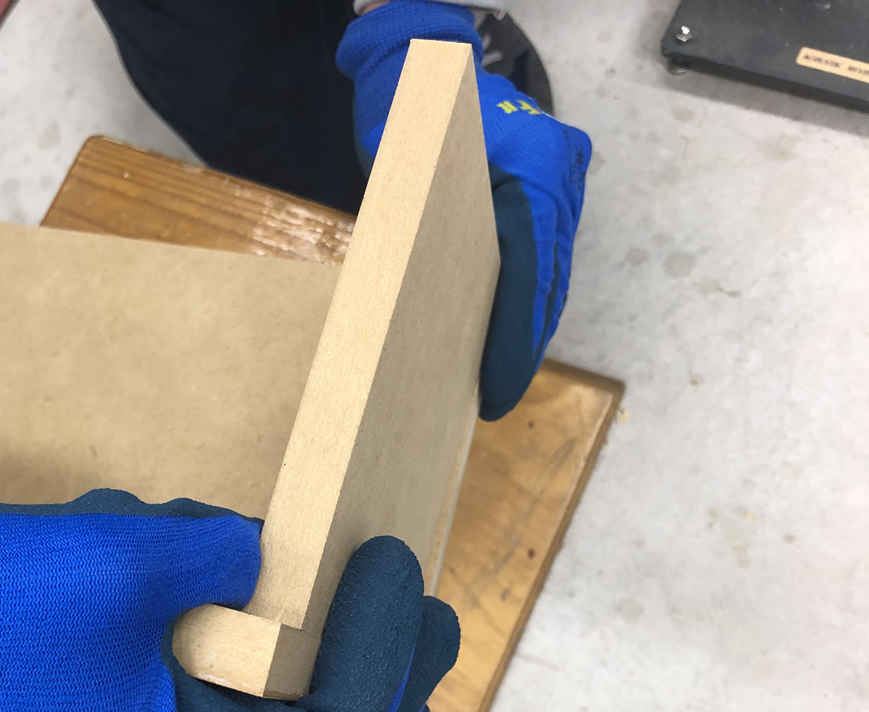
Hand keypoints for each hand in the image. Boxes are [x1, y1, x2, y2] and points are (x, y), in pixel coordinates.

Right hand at [0, 481, 456, 711]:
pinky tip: (208, 571)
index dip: (388, 660)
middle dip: (368, 673)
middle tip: (418, 610)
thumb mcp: (123, 564)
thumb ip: (219, 557)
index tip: (406, 572)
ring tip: (308, 572)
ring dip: (284, 644)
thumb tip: (261, 554)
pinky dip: (216, 638)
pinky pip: (186, 694)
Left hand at [337, 1, 591, 418]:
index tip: (495, 390)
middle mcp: (558, 175)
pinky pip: (544, 257)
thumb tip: (417, 316)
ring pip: (550, 273)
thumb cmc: (400, 107)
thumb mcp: (401, 160)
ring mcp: (561, 180)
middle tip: (492, 399)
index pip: (530, 271)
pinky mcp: (550, 189)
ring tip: (498, 382)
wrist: (420, 61)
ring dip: (528, 328)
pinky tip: (506, 338)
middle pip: (547, 279)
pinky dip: (527, 299)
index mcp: (532, 167)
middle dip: (523, 345)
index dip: (515, 339)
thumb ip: (416, 226)